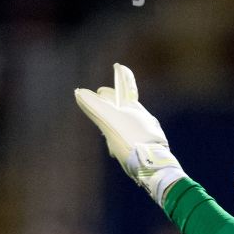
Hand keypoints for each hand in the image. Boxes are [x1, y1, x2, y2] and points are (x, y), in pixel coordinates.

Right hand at [73, 63, 184, 203]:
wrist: (154, 167)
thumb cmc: (131, 142)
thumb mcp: (109, 122)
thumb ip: (95, 107)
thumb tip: (79, 92)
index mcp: (134, 109)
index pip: (126, 88)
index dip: (122, 77)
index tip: (120, 66)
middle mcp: (143, 117)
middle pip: (126, 105)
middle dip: (114, 100)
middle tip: (104, 96)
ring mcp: (148, 132)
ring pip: (130, 122)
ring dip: (119, 121)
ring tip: (109, 126)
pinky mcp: (151, 147)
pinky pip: (135, 138)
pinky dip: (126, 138)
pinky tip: (120, 149)